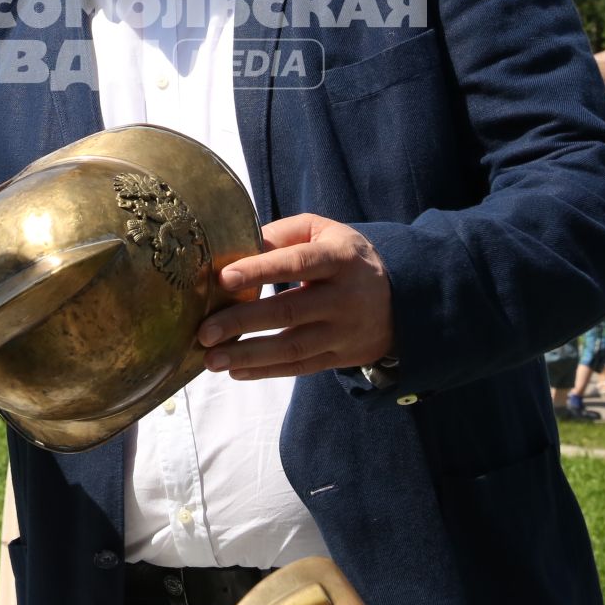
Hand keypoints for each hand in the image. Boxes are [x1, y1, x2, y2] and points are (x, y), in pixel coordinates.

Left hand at [196, 213, 394, 378]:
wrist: (400, 299)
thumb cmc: (345, 258)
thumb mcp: (325, 232)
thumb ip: (283, 234)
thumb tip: (237, 248)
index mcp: (340, 258)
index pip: (298, 263)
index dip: (261, 270)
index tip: (223, 278)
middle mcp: (345, 297)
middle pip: (290, 310)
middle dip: (243, 322)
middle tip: (204, 331)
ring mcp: (344, 332)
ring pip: (294, 347)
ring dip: (249, 355)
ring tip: (211, 359)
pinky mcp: (341, 357)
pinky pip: (301, 367)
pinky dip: (266, 371)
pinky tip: (236, 371)